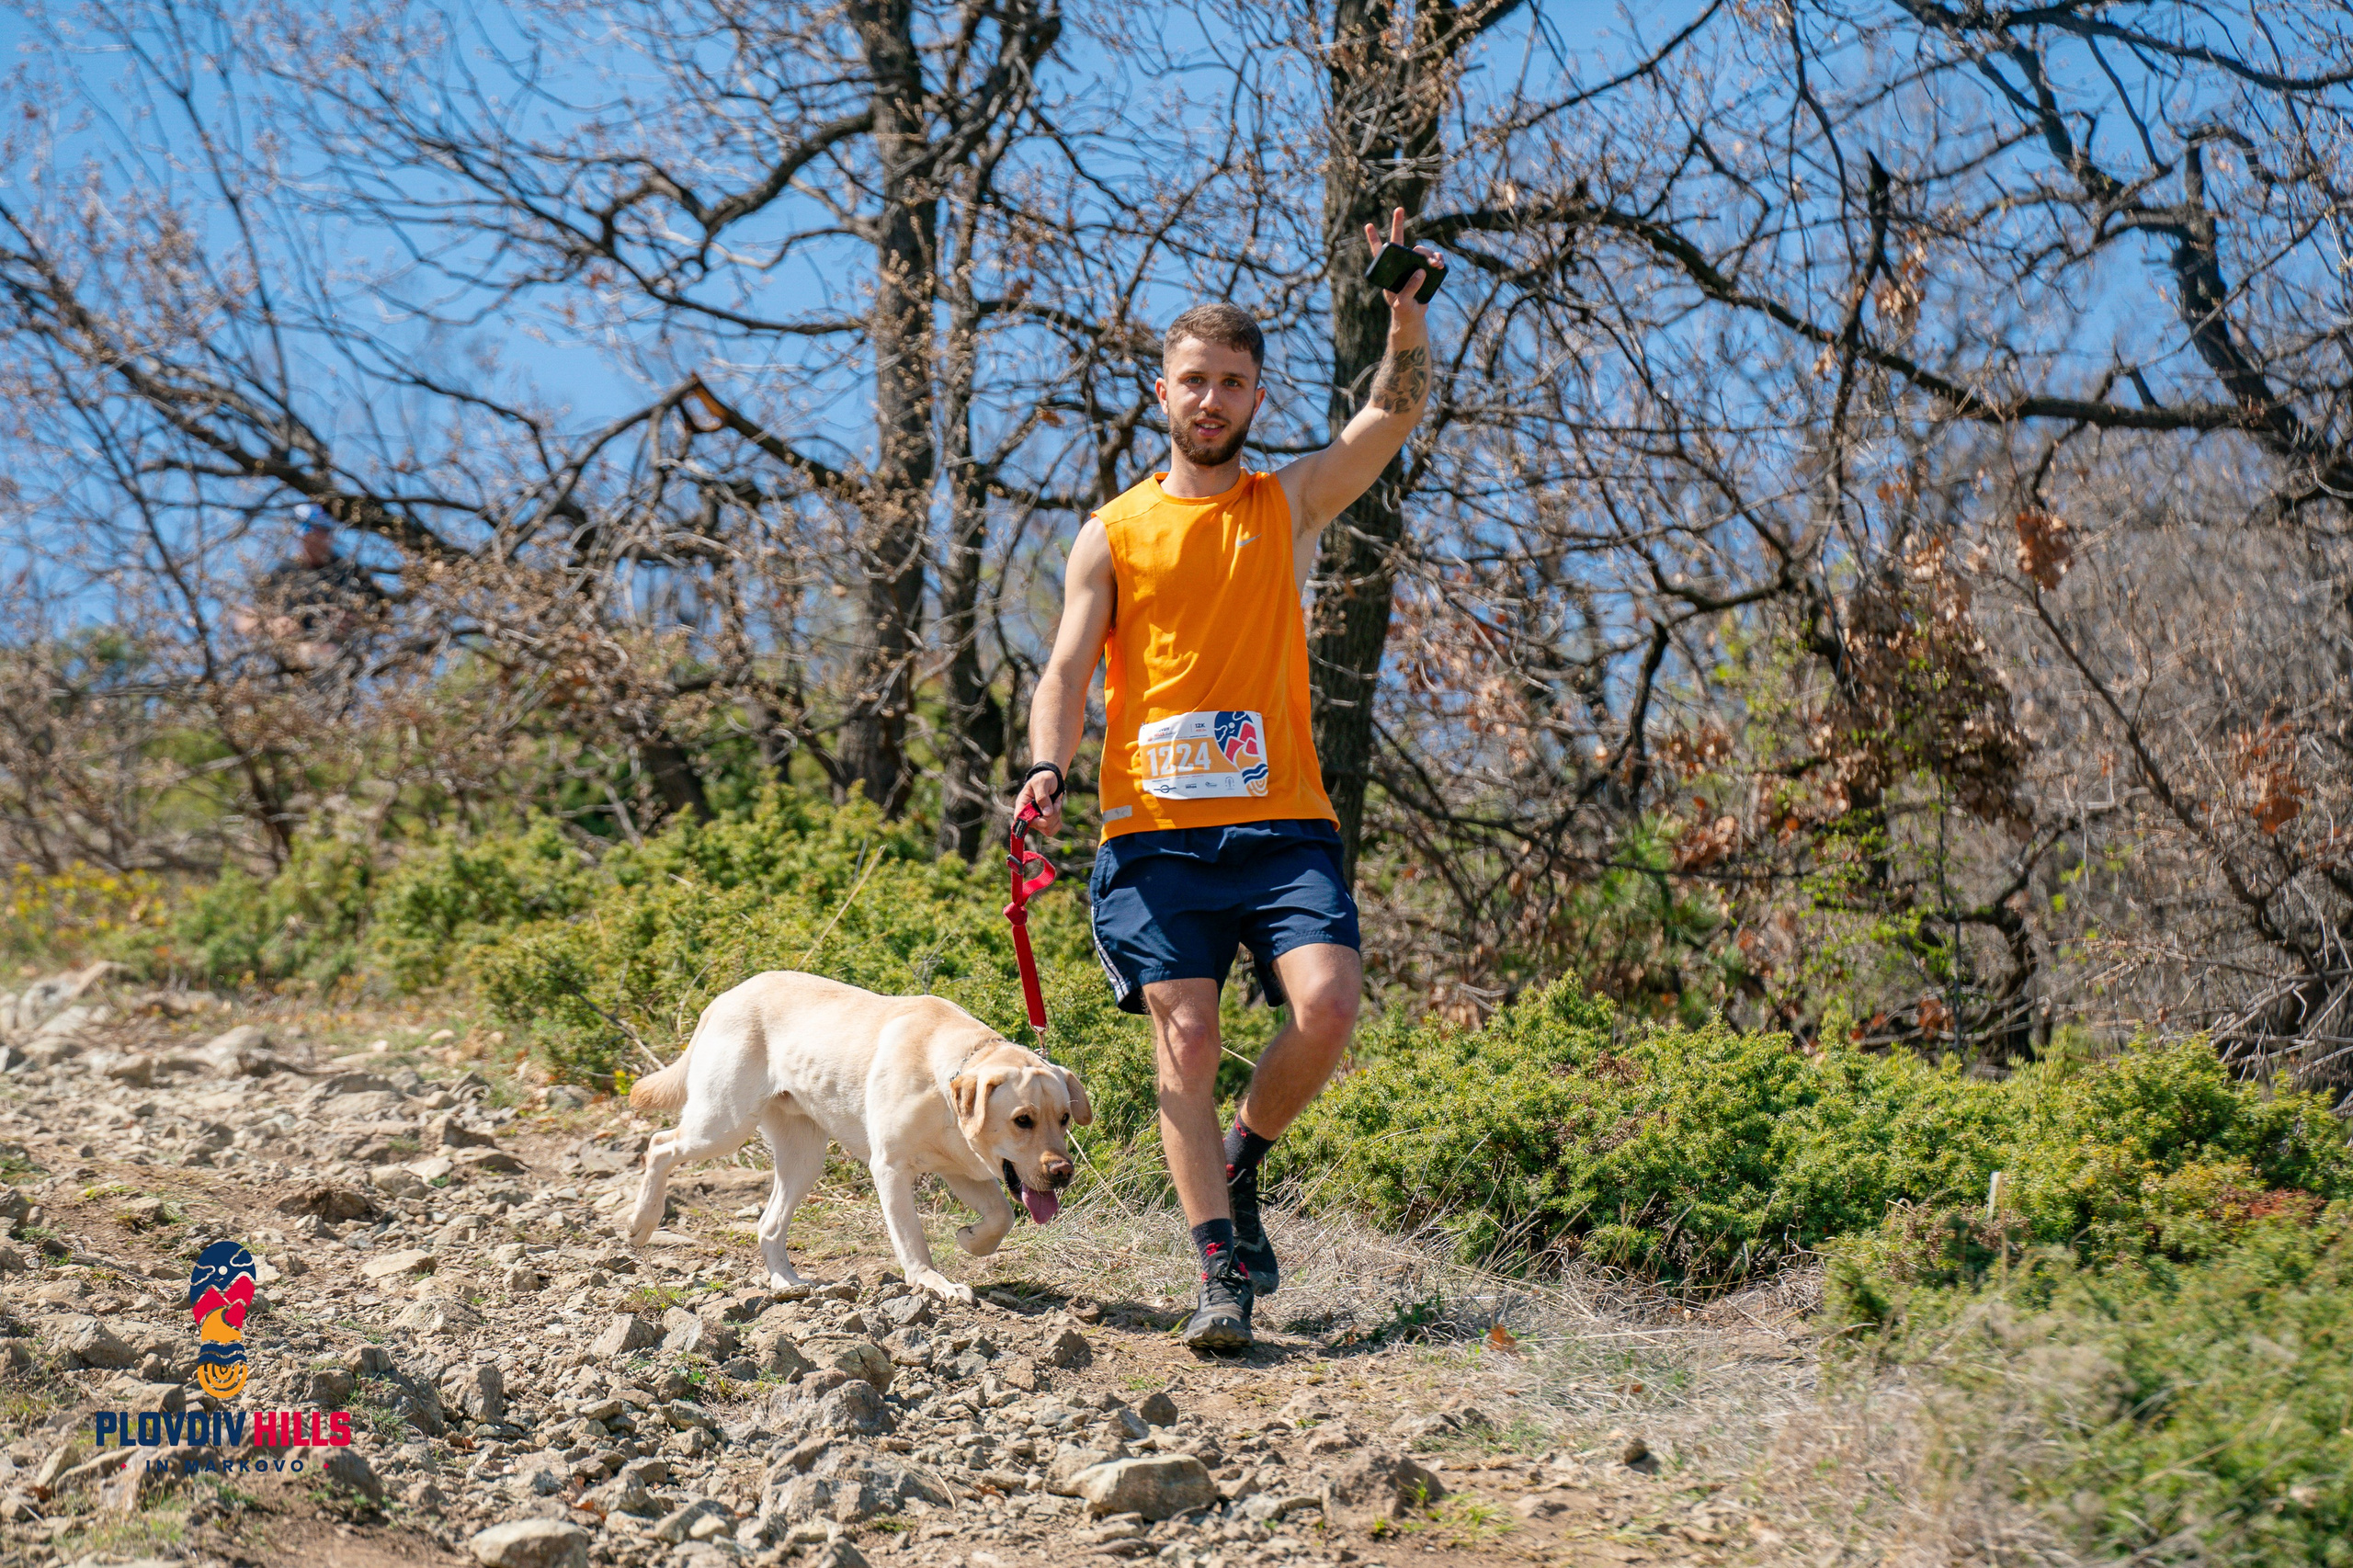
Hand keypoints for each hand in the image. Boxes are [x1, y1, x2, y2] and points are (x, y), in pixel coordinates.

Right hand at [1014, 769, 1063, 838]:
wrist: (1052, 779)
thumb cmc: (1044, 778)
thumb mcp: (1042, 782)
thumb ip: (1042, 797)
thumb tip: (1046, 814)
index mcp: (1022, 804)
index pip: (1019, 819)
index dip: (1031, 821)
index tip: (1043, 816)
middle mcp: (1028, 815)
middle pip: (1038, 826)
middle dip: (1051, 815)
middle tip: (1055, 802)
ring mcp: (1037, 820)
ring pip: (1047, 829)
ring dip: (1056, 817)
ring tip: (1056, 803)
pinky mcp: (1046, 822)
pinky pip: (1054, 829)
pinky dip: (1058, 820)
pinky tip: (1057, 808)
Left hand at [1363, 206, 1443, 321]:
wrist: (1413, 316)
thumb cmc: (1403, 310)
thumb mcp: (1402, 302)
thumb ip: (1409, 288)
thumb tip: (1421, 271)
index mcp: (1388, 271)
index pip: (1379, 253)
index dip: (1373, 238)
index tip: (1368, 225)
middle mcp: (1400, 264)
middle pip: (1399, 241)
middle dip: (1397, 224)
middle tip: (1399, 209)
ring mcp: (1413, 265)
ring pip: (1420, 250)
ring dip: (1429, 254)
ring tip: (1435, 264)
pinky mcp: (1426, 270)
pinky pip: (1433, 258)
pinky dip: (1437, 259)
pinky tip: (1440, 264)